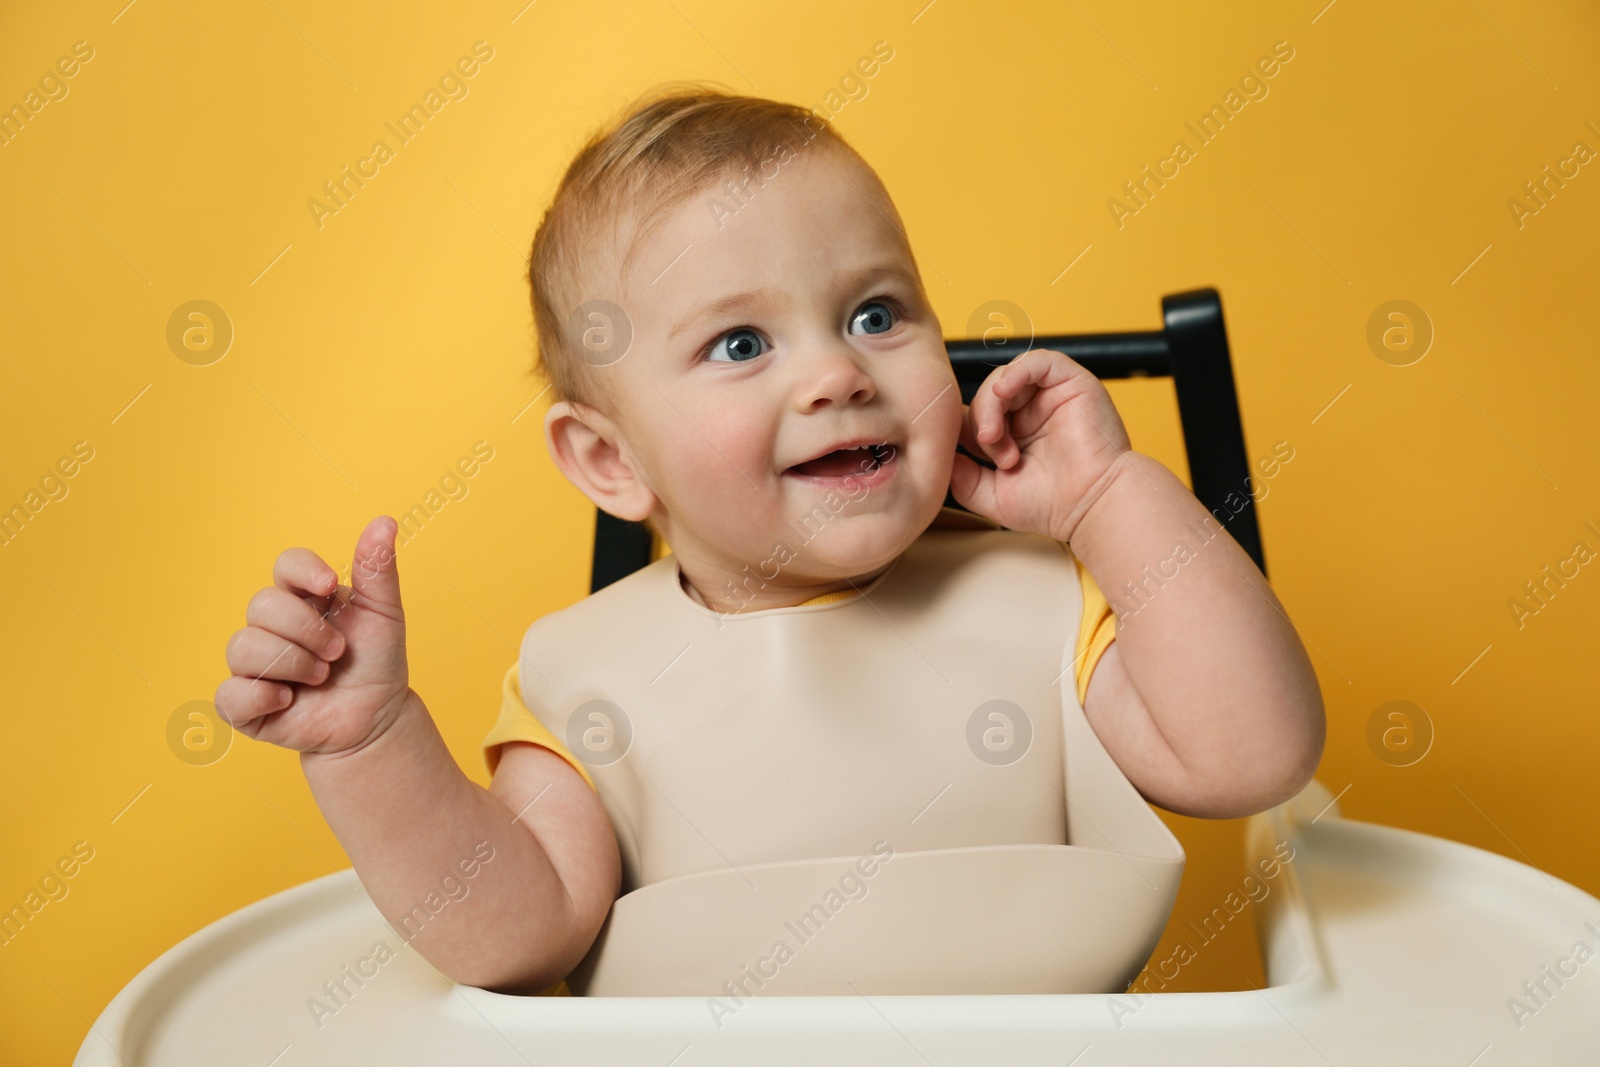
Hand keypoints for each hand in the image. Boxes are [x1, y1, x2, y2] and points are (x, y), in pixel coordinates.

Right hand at [216, 516, 412, 755]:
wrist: (377, 717)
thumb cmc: (376, 661)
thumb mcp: (384, 613)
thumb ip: (378, 569)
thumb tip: (385, 520)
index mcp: (303, 597)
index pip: (285, 565)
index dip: (302, 571)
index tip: (329, 586)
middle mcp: (272, 626)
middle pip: (262, 605)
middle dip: (307, 631)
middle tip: (337, 652)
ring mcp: (254, 665)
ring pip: (243, 646)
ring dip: (292, 663)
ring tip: (322, 677)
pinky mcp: (244, 704)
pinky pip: (230, 693)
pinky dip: (262, 696)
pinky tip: (289, 700)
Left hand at [949, 348, 1133, 542]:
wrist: (1094, 506)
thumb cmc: (1053, 506)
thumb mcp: (991, 496)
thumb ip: (963, 477)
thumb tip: (942, 455)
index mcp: (1015, 434)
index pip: (975, 414)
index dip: (963, 430)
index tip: (965, 457)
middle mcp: (1031, 412)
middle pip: (986, 396)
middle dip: (980, 423)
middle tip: (997, 455)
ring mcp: (1050, 396)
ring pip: (1003, 379)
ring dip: (991, 406)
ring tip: (998, 438)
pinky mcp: (1071, 382)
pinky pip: (1037, 361)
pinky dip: (1015, 372)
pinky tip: (1004, 392)